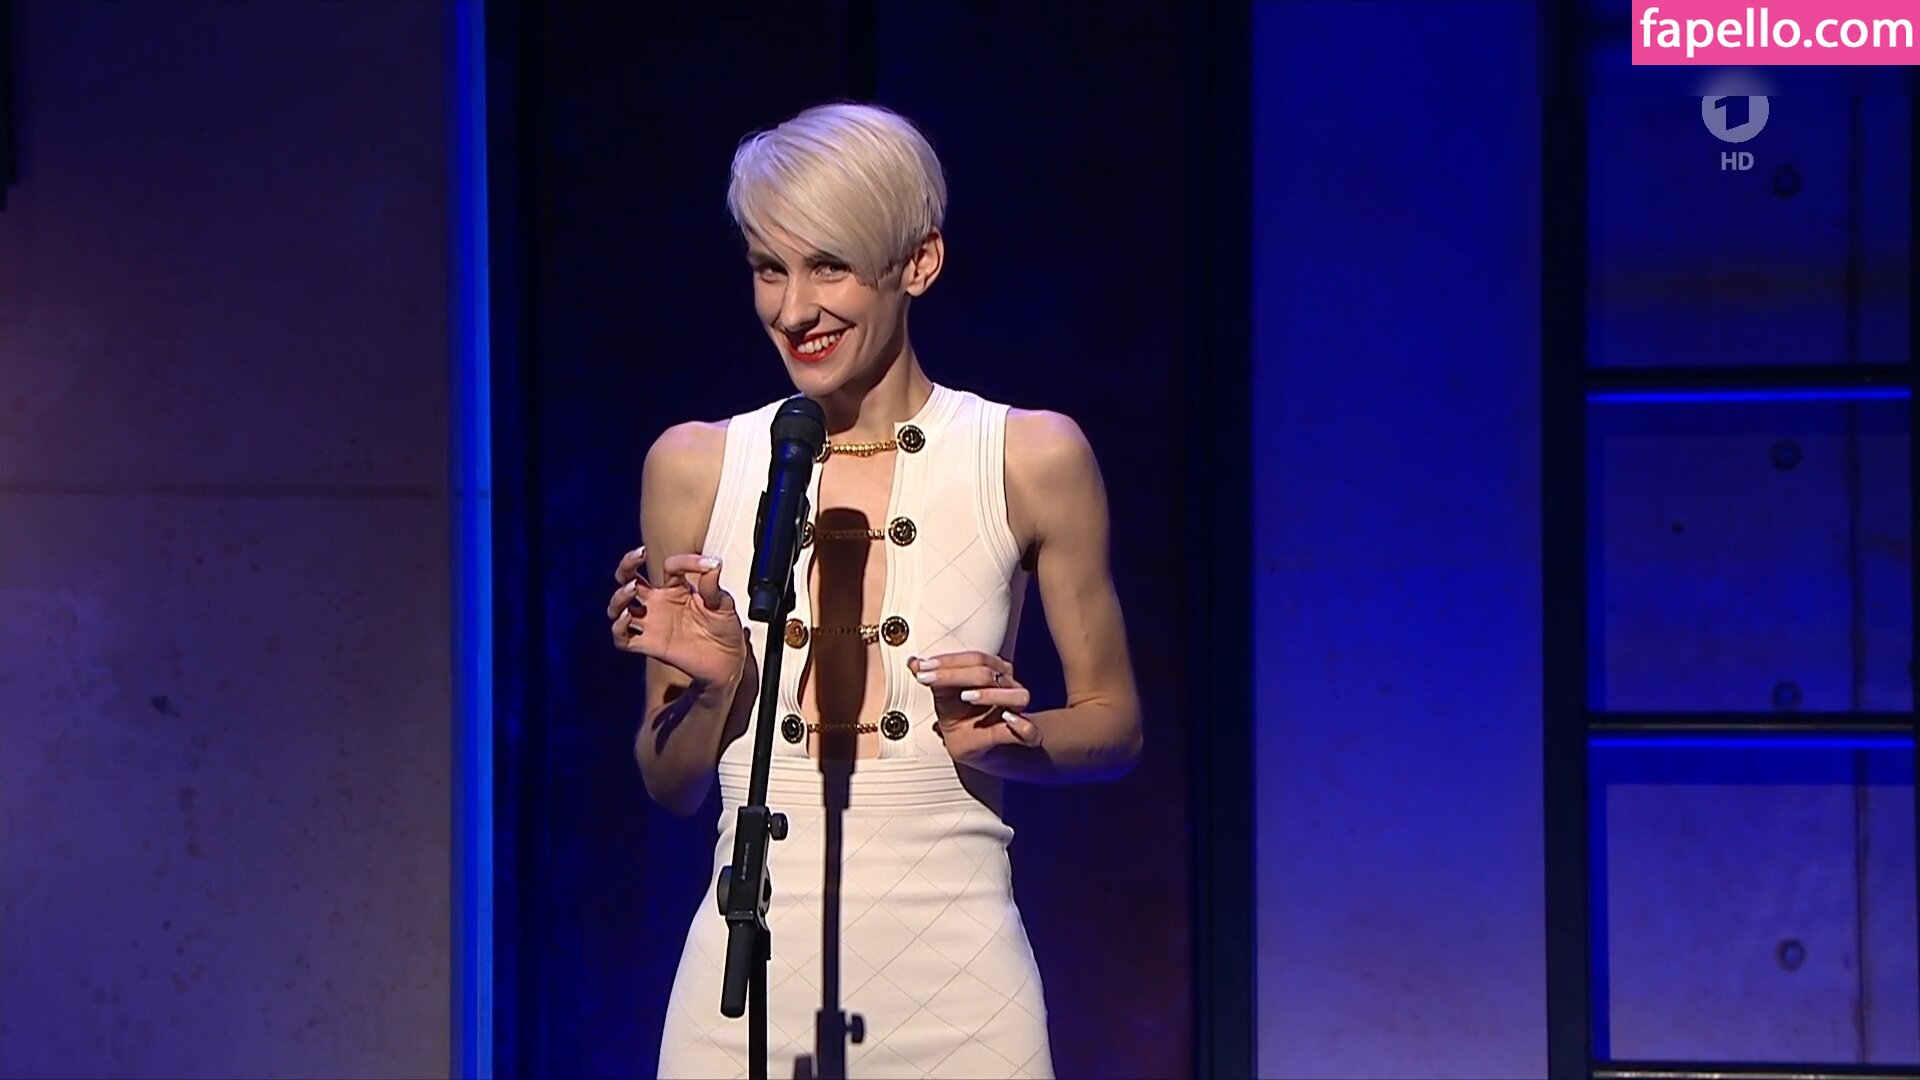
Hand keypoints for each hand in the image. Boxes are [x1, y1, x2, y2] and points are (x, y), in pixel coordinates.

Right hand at [608, 545, 746, 687]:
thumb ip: (712, 585)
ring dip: (619, 596)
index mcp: (677, 588)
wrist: (728, 660)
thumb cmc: (724, 628)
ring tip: (632, 588)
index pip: (670, 566)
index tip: (707, 565)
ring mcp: (652, 623)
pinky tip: (628, 618)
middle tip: (638, 555)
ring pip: (619, 607)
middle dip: (627, 565)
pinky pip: (623, 639)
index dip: (686, 561)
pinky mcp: (650, 645)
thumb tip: (713, 562)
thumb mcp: (723, 603)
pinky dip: (618, 628)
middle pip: (629, 579)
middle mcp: (659, 602)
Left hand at [909, 651, 1043, 766]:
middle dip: (956, 675)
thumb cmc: (958, 714)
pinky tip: (1007, 720)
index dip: (949, 661)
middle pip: (990, 673)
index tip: (923, 666)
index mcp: (993, 672)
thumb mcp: (941, 695)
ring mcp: (1016, 711)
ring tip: (965, 696)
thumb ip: (931, 677)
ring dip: (991, 694)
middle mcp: (1008, 687)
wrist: (968, 744)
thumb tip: (912, 661)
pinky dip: (1023, 726)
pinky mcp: (1021, 737)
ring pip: (1018, 696)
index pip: (976, 658)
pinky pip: (1031, 731)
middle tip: (929, 679)